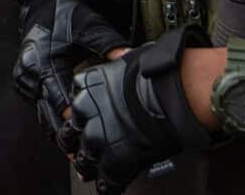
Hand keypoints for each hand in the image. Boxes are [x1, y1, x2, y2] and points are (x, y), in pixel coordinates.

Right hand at [13, 0, 130, 141]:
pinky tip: (65, 131)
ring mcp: (24, 77)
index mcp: (45, 60)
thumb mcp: (91, 27)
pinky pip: (36, 105)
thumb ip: (109, 45)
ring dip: (56, 128)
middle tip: (80, 156)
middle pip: (47, 113)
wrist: (45, 1)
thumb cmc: (68, 15)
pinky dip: (49, 116)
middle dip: (64, 134)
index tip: (88, 132)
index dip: (74, 117)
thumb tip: (129, 57)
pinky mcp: (22, 80)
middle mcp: (30, 71)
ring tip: (74, 152)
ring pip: (40, 113)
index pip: (59, 98)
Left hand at [59, 27, 211, 193]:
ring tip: (93, 171)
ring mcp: (98, 137)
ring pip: (84, 159)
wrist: (172, 93)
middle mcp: (86, 112)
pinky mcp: (114, 160)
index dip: (81, 116)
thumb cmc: (157, 74)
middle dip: (77, 142)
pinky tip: (111, 187)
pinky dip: (109, 185)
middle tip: (82, 149)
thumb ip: (118, 69)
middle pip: (72, 133)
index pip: (74, 104)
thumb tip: (123, 62)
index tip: (85, 121)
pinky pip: (106, 180)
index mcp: (87, 86)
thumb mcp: (128, 62)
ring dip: (89, 165)